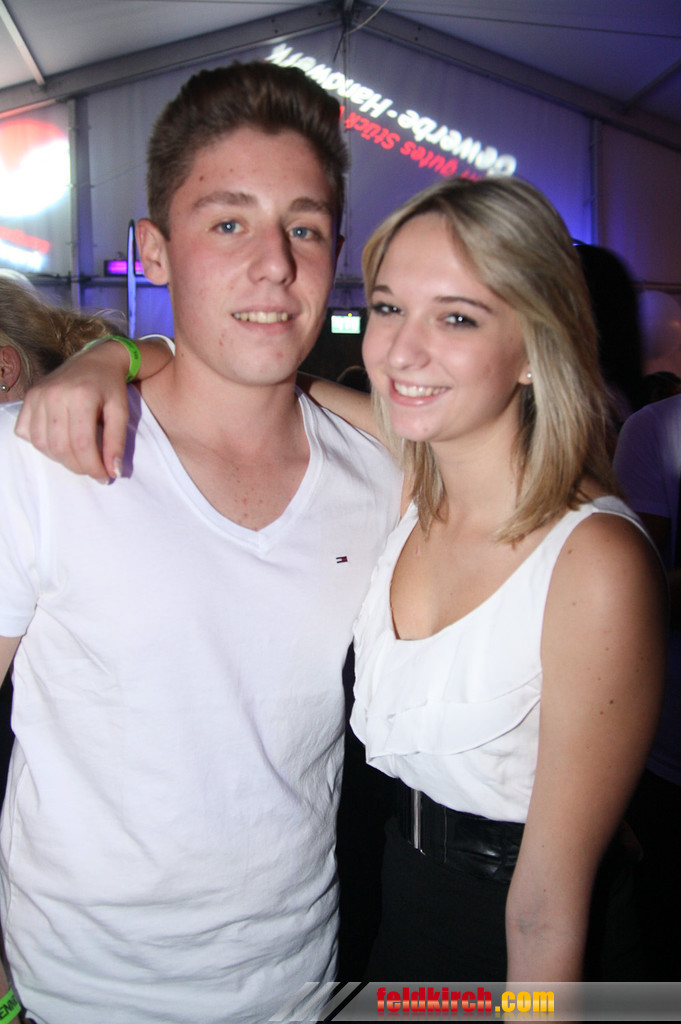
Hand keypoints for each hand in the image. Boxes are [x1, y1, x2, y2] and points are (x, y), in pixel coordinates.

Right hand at [15, 341, 130, 481]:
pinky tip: (59, 443)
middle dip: (78, 467)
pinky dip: (41, 445)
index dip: (93, 467)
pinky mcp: (29, 397)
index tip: (105, 477)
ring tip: (79, 458)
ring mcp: (37, 395)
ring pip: (42, 443)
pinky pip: (26, 432)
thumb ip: (116, 442)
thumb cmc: (111, 387)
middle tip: (93, 470)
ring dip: (60, 459)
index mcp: (80, 396)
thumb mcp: (121, 412)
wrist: (98, 359)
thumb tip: (113, 472)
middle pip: (60, 447)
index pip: (82, 444)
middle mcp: (54, 394)